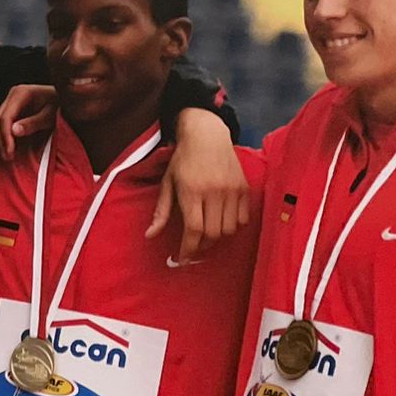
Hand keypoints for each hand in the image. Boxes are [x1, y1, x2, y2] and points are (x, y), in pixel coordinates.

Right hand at [0, 85, 56, 159]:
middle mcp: (13, 95)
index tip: (10, 151)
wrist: (63, 98)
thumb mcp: (50, 115)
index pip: (6, 117)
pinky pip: (5, 124)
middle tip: (7, 157)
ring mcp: (12, 102)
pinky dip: (6, 136)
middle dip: (1, 140)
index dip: (6, 135)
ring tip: (8, 155)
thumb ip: (33, 123)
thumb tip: (14, 131)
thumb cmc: (59, 105)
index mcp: (21, 93)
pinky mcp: (13, 109)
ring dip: (2, 140)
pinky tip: (10, 147)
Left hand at [151, 109, 249, 261]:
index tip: (183, 259)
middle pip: (213, 233)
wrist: (207, 135)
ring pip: (229, 229)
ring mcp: (232, 190)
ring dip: (217, 236)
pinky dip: (233, 225)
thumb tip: (150, 235)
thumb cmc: (183, 160)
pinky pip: (243, 219)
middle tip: (193, 244)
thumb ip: (161, 211)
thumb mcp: (167, 183)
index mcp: (192, 190)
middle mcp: (214, 192)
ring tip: (207, 231)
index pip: (194, 229)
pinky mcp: (244, 189)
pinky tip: (221, 219)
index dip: (188, 249)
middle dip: (201, 245)